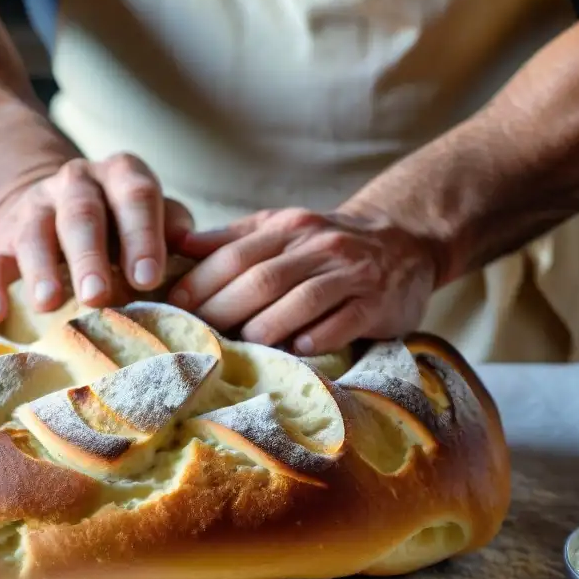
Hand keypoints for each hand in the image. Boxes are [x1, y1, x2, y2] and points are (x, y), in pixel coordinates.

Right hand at [0, 153, 193, 323]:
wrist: (54, 212)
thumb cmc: (121, 228)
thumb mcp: (152, 219)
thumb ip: (172, 230)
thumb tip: (190, 247)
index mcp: (121, 175)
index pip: (135, 195)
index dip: (142, 236)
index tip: (149, 278)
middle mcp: (76, 183)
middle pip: (81, 213)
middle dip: (89, 256)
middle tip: (98, 297)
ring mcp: (33, 207)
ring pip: (35, 232)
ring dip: (41, 269)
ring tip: (48, 305)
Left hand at [168, 208, 439, 354]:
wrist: (405, 241)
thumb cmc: (324, 245)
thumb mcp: (280, 229)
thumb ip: (232, 240)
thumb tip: (177, 247)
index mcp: (288, 227)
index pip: (236, 254)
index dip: (202, 281)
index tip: (174, 306)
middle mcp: (319, 246)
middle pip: (263, 279)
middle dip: (224, 308)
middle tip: (198, 334)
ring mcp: (351, 274)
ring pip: (301, 300)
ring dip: (267, 326)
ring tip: (242, 346)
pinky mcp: (378, 302)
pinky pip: (344, 322)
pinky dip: (318, 337)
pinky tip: (297, 351)